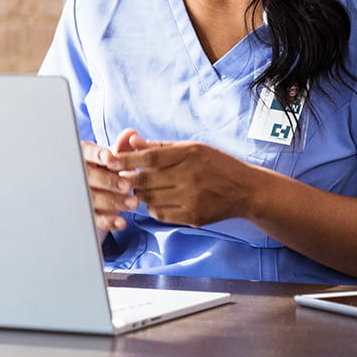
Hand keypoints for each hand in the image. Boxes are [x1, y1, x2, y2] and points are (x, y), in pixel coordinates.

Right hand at [81, 138, 136, 231]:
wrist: (94, 193)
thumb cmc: (105, 169)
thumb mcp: (113, 158)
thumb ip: (122, 147)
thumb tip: (131, 133)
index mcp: (84, 156)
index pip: (87, 153)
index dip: (97, 155)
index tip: (110, 158)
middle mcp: (78, 175)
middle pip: (89, 177)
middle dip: (109, 181)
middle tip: (128, 185)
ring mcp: (79, 196)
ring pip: (92, 198)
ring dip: (113, 201)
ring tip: (133, 203)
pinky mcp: (85, 214)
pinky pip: (94, 219)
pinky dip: (108, 221)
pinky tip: (122, 222)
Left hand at [114, 130, 259, 227]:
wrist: (246, 189)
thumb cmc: (217, 164)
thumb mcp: (193, 148)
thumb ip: (161, 147)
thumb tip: (132, 141)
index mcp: (190, 154)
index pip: (149, 158)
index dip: (126, 159)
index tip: (110, 160)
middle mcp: (190, 176)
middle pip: (146, 180)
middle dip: (128, 179)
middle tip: (120, 177)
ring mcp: (192, 198)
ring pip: (150, 199)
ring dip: (140, 194)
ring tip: (140, 188)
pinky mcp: (193, 215)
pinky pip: (161, 214)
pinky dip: (153, 208)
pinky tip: (157, 200)